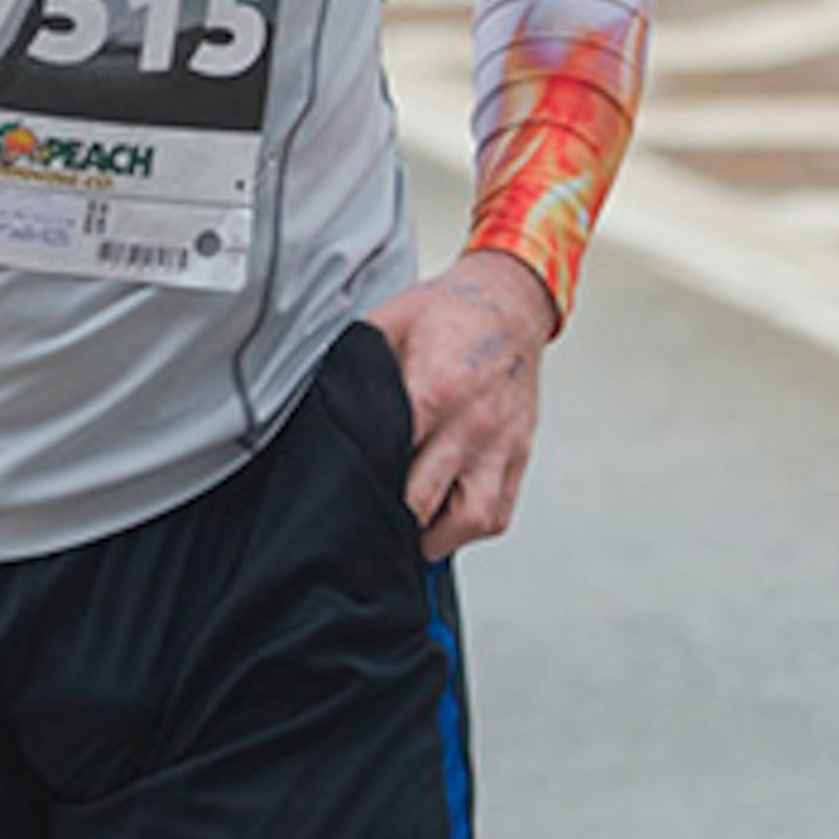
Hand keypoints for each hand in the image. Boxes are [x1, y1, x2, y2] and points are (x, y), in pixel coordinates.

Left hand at [362, 251, 557, 559]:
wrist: (509, 302)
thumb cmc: (450, 313)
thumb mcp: (388, 324)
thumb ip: (356, 368)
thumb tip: (320, 404)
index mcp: (436, 388)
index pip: (393, 456)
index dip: (362, 482)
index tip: (341, 495)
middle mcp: (472, 424)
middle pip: (424, 499)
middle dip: (390, 517)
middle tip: (364, 523)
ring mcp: (499, 444)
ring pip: (471, 519)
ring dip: (435, 535)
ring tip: (407, 530)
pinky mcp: (518, 454)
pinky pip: (499, 513)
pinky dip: (469, 528)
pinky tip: (444, 522)